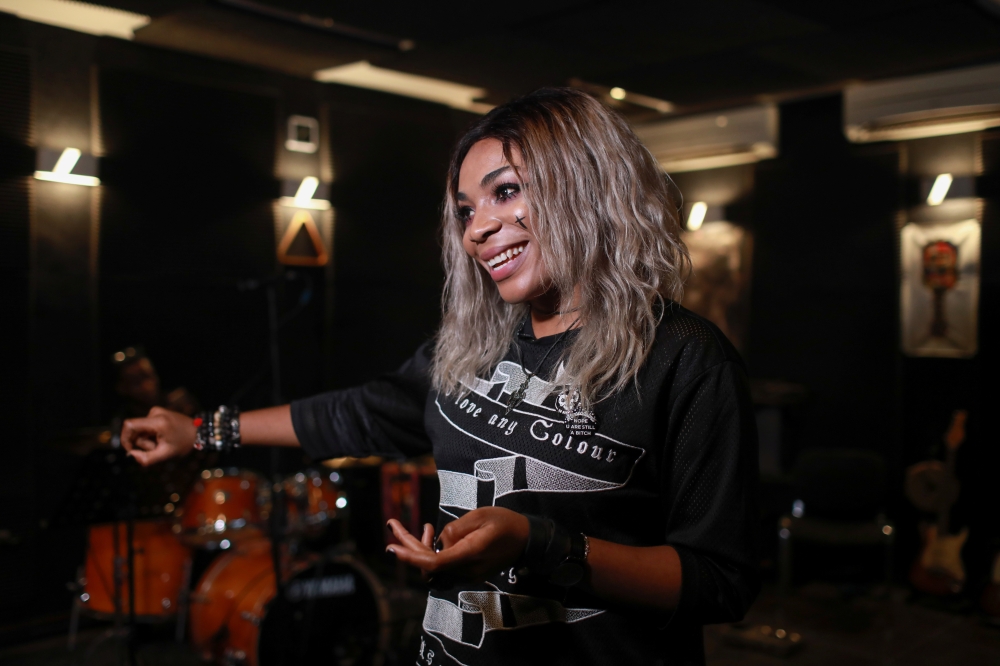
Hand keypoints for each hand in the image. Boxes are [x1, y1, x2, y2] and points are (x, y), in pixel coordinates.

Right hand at [120, 406, 196, 466]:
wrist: (199, 432)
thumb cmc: (184, 443)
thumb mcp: (166, 454)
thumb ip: (146, 458)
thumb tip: (131, 454)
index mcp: (157, 421)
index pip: (130, 425)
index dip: (125, 438)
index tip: (130, 450)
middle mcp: (155, 412)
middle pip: (135, 430)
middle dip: (143, 443)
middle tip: (157, 448)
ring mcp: (157, 411)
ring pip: (141, 429)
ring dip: (148, 440)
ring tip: (163, 443)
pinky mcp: (158, 412)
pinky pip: (146, 426)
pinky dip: (151, 435)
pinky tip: (163, 438)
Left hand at [386, 507, 529, 580]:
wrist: (527, 539)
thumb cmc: (506, 522)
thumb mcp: (480, 516)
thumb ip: (455, 529)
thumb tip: (438, 541)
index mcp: (469, 555)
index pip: (433, 563)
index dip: (410, 557)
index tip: (391, 548)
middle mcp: (466, 570)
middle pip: (428, 565)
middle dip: (408, 546)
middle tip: (392, 524)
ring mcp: (468, 574)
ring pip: (434, 566)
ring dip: (421, 548)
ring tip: (422, 526)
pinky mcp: (468, 572)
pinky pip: (444, 565)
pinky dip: (434, 551)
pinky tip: (432, 533)